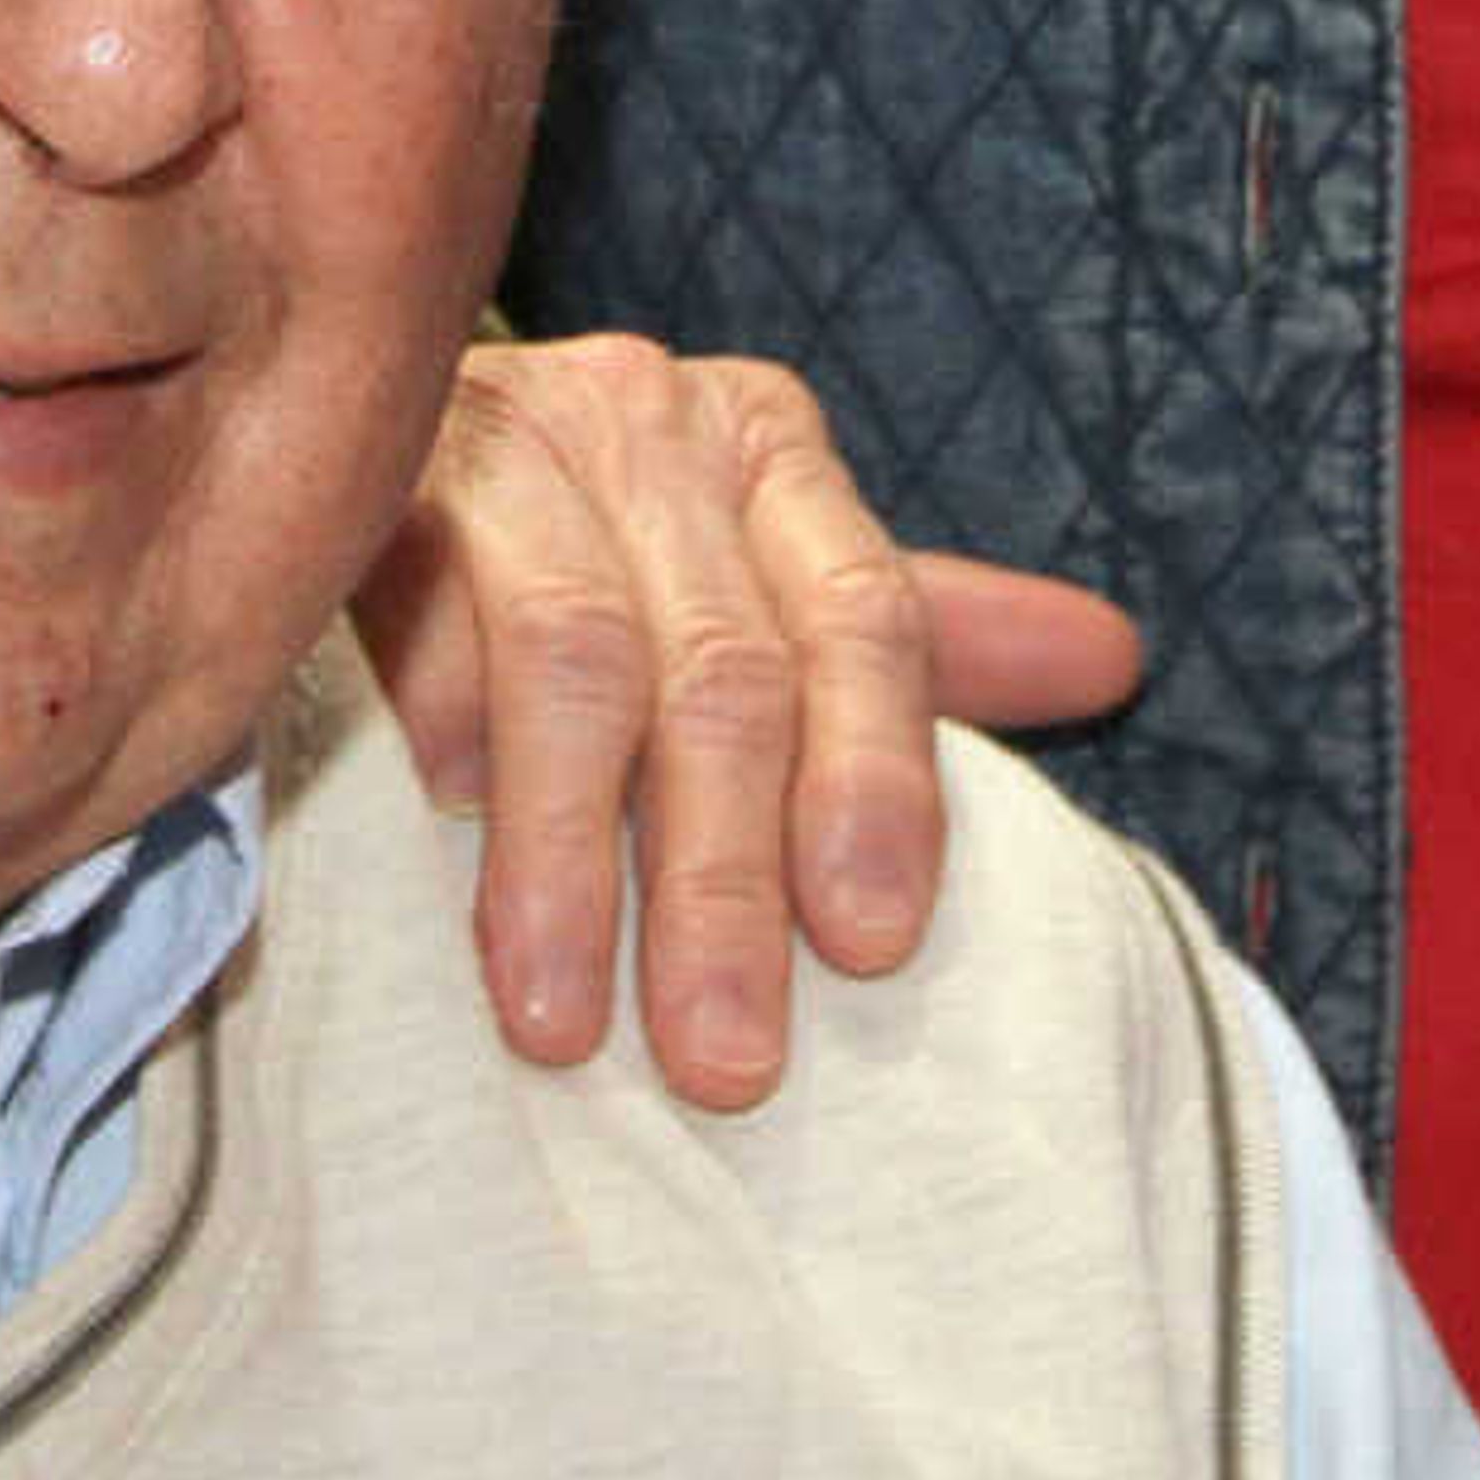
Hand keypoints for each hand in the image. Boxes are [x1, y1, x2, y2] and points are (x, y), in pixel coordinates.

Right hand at [351, 333, 1143, 1112]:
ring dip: (573, 856)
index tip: (873, 946)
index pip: (867, 615)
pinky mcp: (367, 474)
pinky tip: (441, 830)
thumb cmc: (592, 555)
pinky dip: (443, 726)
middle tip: (724, 1062)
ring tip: (561, 1021)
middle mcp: (646, 416)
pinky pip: (421, 611)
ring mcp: (504, 430)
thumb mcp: (756, 584)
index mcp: (763, 443)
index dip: (880, 783)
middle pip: (727, 666)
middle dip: (724, 879)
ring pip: (582, 657)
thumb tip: (1113, 656)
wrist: (365, 426)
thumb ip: (905, 639)